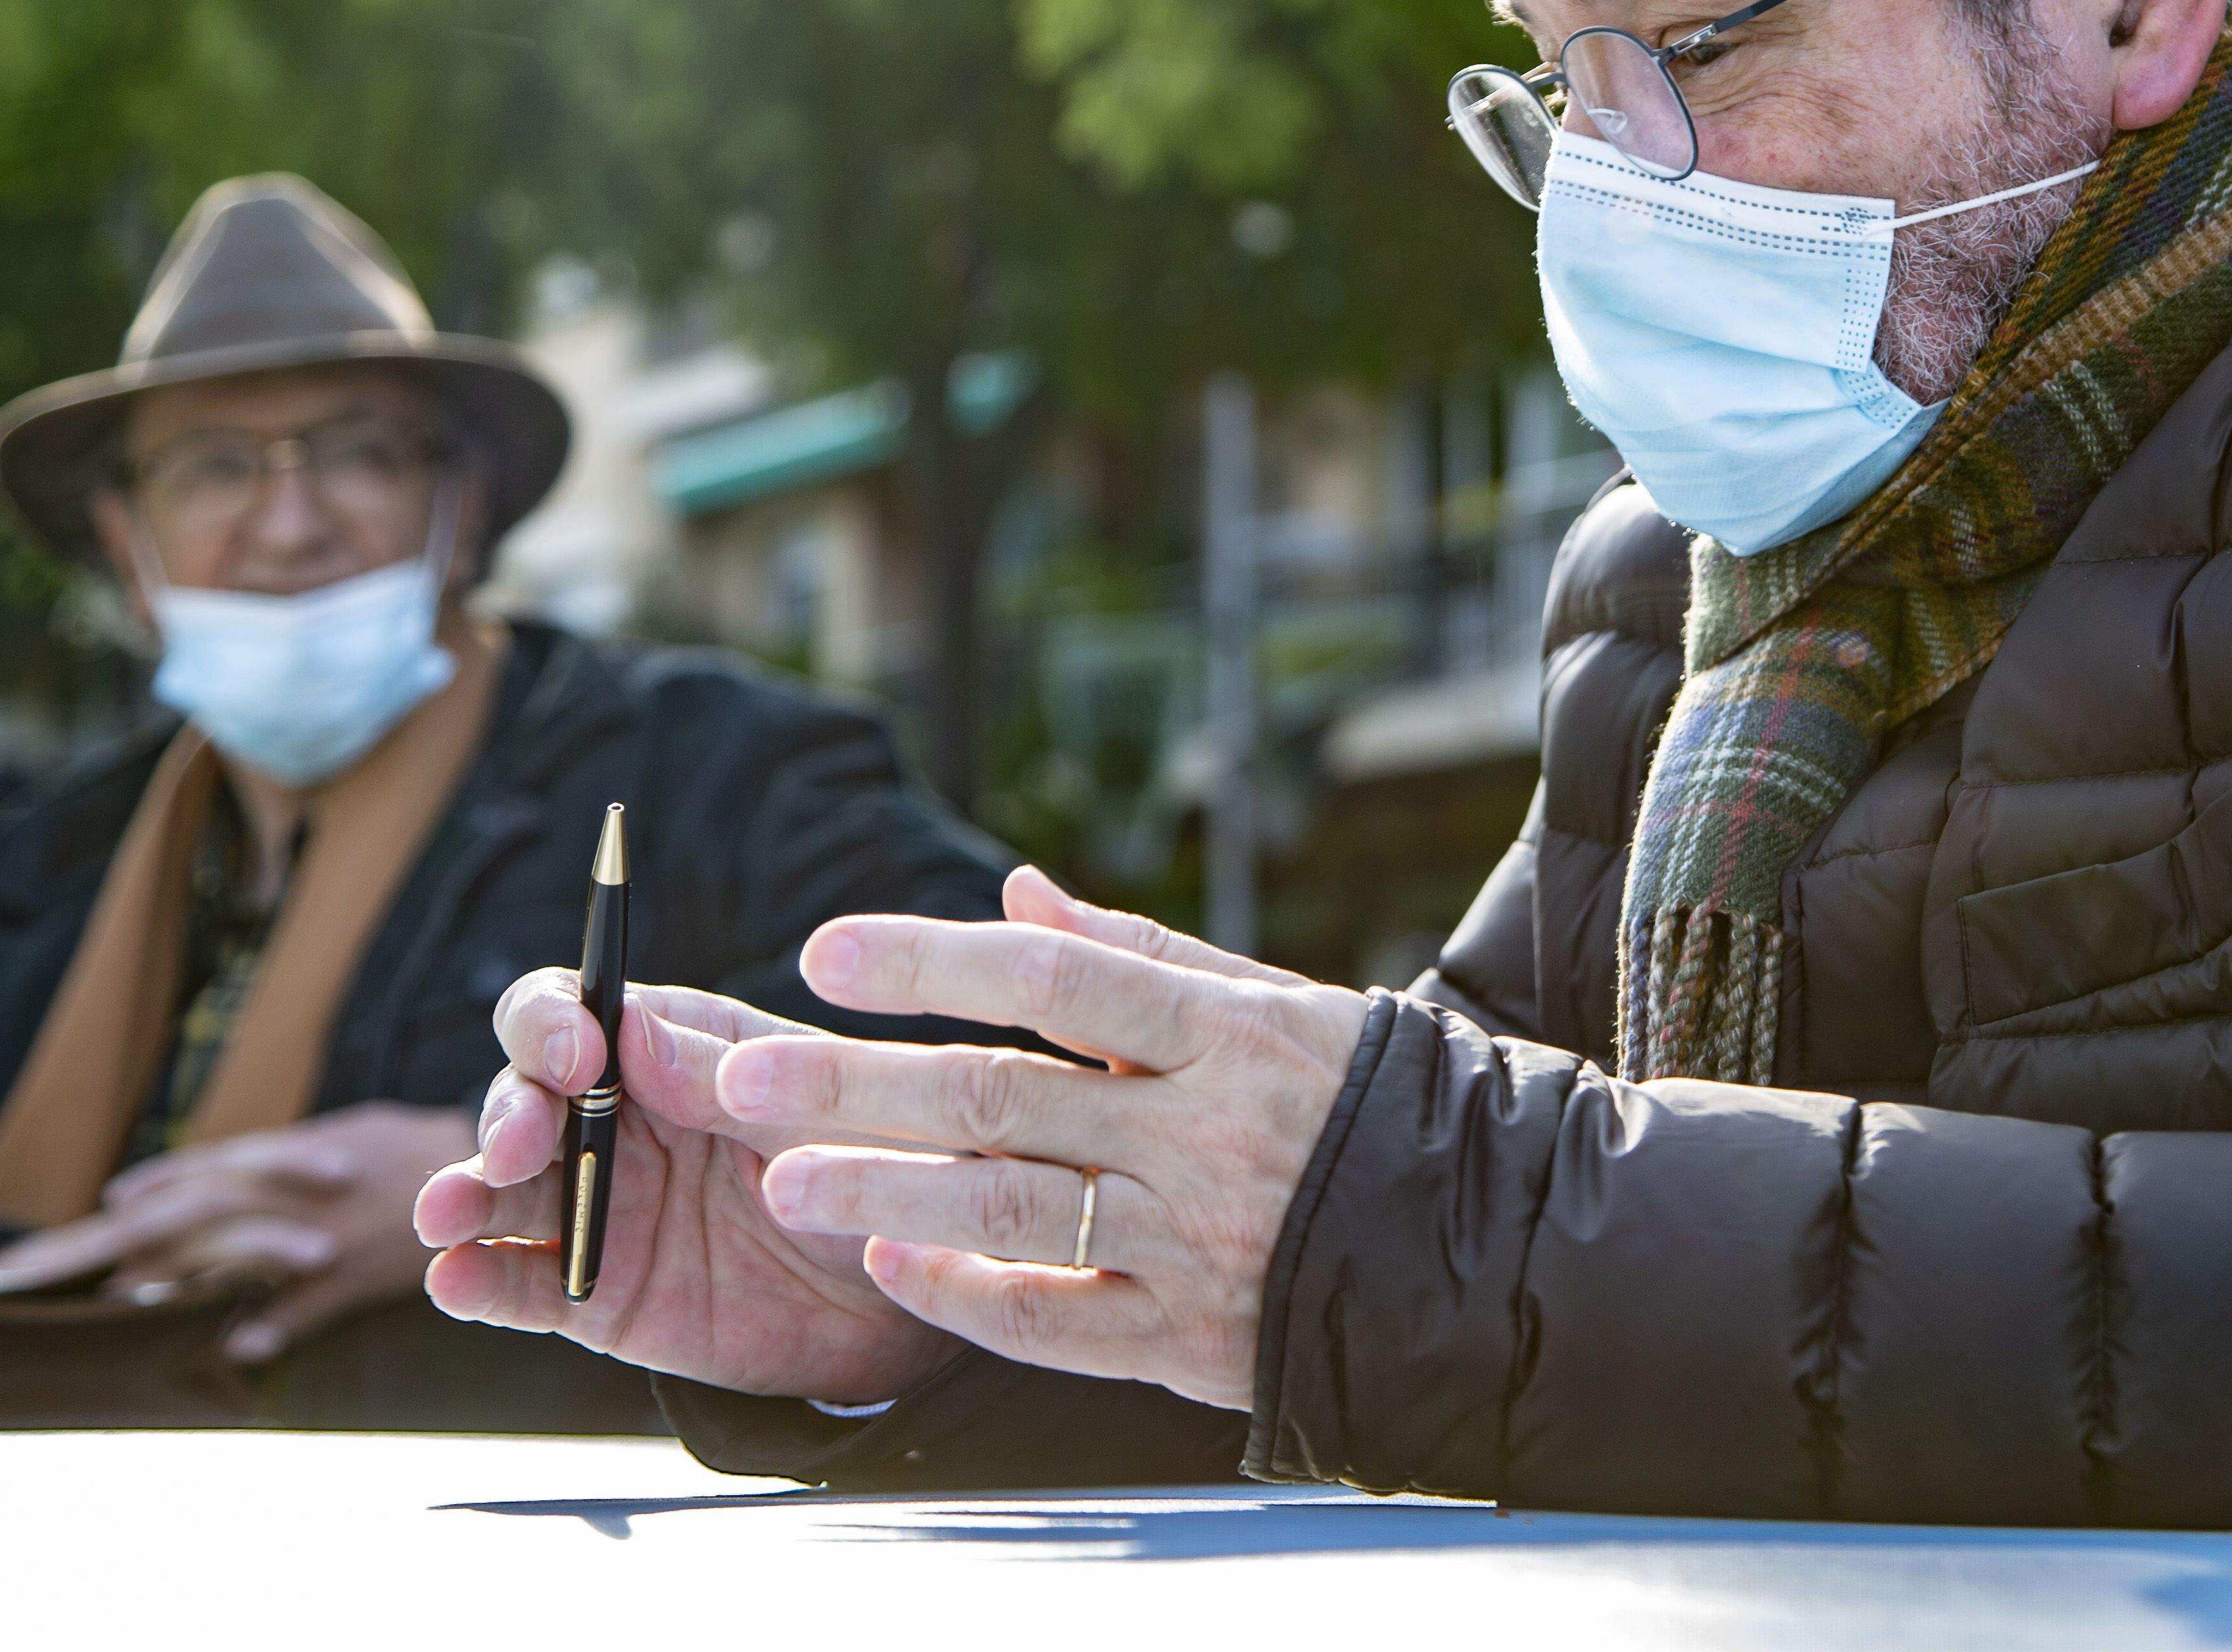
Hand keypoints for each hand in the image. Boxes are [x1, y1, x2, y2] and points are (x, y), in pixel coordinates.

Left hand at [0, 1101, 474, 1363]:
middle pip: (214, 1207)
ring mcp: (337, 1231)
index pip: (223, 1159)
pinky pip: (307, 1306)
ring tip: (134, 1297)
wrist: (514, 1169)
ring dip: (185, 1277)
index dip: (167, 1177)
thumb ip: (302, 1149)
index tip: (117, 1195)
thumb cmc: (429, 1150)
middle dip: (150, 1231)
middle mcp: (316, 1186)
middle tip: (100, 1256)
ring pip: (244, 1252)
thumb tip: (239, 1164)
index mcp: (316, 1144)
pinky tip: (233, 1344)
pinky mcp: (364, 1274)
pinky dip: (269, 1324)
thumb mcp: (363, 1128)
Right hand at [411, 975, 958, 1404]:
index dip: (555, 1021)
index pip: (579, 1008)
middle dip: (511, 1113)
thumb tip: (629, 1031)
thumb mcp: (828, 1115)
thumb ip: (732, 1079)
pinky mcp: (594, 1293)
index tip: (577, 1053)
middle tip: (522, 1144)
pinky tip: (453, 1278)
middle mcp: (620, 1119)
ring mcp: (600, 1205)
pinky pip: (519, 1284)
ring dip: (464, 1193)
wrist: (908, 1294)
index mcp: (676, 1048)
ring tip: (443, 1213)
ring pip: (503, 1189)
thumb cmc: (882, 1170)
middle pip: (527, 1094)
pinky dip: (476, 1280)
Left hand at [725, 866, 1368, 1410]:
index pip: (1057, 977)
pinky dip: (967, 1292)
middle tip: (741, 1074)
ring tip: (777, 1179)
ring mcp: (1197, 1239)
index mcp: (1231, 1034)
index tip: (827, 951)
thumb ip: (1143, 952)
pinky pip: (1057, 1316)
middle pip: (1004, 1094)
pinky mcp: (1193, 1338)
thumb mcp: (1281, 1004)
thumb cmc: (1371, 1105)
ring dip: (882, 1190)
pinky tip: (890, 1263)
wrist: (1490, 1249)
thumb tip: (1018, 892)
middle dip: (858, 1083)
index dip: (935, 959)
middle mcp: (1206, 1132)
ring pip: (1012, 1208)